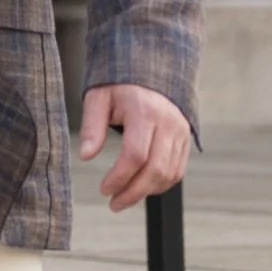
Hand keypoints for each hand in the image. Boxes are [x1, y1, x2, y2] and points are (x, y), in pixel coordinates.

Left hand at [78, 81, 191, 210]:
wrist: (151, 66)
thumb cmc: (119, 83)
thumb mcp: (98, 97)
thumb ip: (92, 126)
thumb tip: (86, 156)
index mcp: (144, 111)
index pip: (136, 155)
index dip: (119, 177)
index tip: (104, 189)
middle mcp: (168, 122)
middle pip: (156, 169)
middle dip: (134, 192)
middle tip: (113, 203)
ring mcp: (180, 131)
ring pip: (170, 173)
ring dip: (147, 192)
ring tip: (124, 197)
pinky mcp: (185, 138)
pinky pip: (178, 170)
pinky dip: (161, 184)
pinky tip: (142, 187)